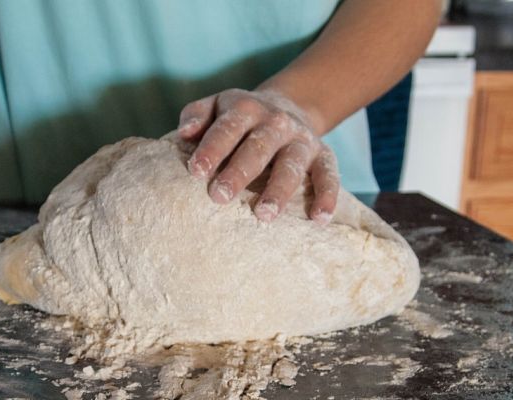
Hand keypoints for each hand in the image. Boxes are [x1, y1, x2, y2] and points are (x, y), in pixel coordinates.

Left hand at [177, 88, 339, 224]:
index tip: (196, 171)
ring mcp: (301, 139)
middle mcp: (276, 122)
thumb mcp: (215, 106)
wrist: (288, 107)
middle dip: (238, 172)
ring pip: (291, 164)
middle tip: (219, 197)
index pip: (227, 128)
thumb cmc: (239, 118)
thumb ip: (195, 115)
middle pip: (257, 147)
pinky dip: (327, 196)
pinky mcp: (323, 155)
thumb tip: (184, 134)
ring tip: (263, 214)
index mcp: (246, 109)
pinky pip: (329, 175)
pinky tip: (318, 218)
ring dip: (278, 189)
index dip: (212, 149)